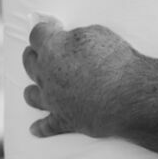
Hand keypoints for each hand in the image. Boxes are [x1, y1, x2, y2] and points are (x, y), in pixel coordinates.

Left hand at [22, 18, 139, 139]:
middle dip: (34, 54)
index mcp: (52, 48)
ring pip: (31, 95)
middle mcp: (46, 74)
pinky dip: (41, 128)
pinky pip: (46, 126)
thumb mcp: (97, 33)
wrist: (127, 94)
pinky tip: (35, 130)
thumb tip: (71, 41)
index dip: (44, 29)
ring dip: (33, 90)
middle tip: (39, 52)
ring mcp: (52, 99)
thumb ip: (77, 36)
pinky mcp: (63, 120)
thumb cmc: (115, 60)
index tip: (52, 28)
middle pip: (29, 62)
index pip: (37, 34)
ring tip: (35, 88)